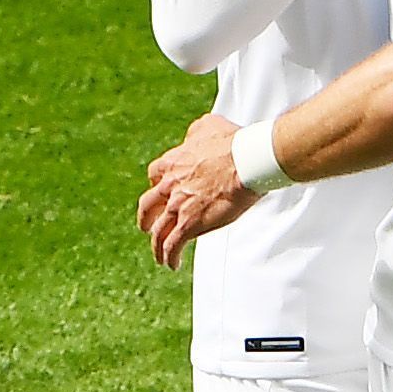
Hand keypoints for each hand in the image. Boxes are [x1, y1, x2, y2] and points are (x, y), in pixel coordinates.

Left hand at [138, 111, 259, 265]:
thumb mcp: (207, 126)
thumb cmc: (232, 143)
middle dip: (146, 218)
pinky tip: (173, 265)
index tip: (165, 192)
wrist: (246, 162)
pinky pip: (173, 245)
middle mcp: (169, 186)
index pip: (154, 176)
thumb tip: (192, 137)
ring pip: (158, 231)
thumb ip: (195, 132)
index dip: (158, 186)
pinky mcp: (191, 224)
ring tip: (160, 255)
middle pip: (147, 206)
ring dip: (156, 245)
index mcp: (172, 163)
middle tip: (149, 226)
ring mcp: (178, 206)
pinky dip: (170, 257)